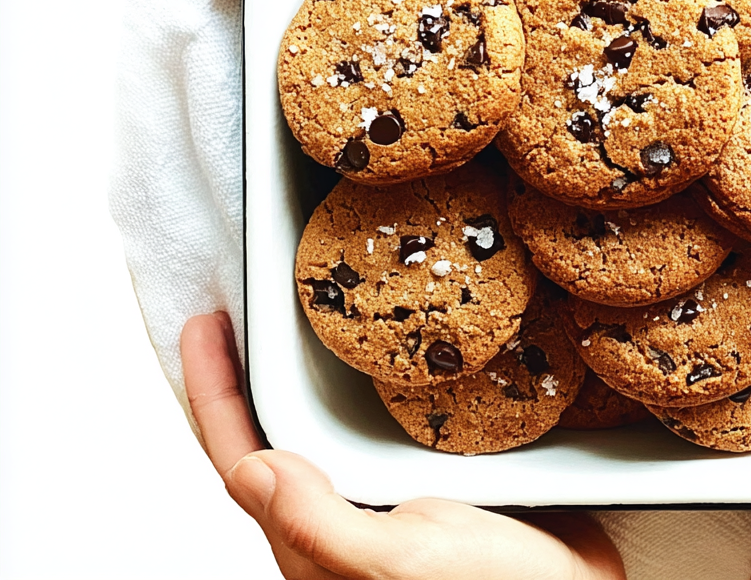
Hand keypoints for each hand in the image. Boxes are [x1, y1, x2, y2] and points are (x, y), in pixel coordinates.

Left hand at [180, 311, 624, 579]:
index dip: (213, 387)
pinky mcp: (437, 483)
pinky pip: (390, 424)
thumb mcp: (394, 564)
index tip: (208, 322)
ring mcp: (388, 499)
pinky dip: (381, 382)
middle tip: (252, 302)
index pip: (241, 454)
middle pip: (273, 433)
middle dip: (250, 368)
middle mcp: (341, 515)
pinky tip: (400, 353)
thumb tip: (255, 467)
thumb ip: (317, 525)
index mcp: (314, 536)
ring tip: (313, 314)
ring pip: (330, 426)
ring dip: (314, 370)